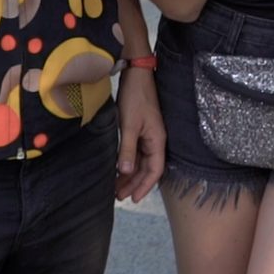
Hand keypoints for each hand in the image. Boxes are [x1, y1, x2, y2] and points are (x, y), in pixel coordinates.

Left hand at [114, 67, 164, 201]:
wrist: (136, 74)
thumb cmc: (135, 98)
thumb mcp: (129, 125)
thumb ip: (128, 149)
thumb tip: (126, 172)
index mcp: (157, 140)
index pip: (155, 170)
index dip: (144, 186)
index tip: (132, 199)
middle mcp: (156, 140)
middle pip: (148, 168)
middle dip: (135, 184)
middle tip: (119, 197)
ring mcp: (149, 134)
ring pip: (141, 161)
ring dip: (130, 175)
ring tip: (116, 187)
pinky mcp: (141, 129)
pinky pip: (137, 152)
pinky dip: (128, 162)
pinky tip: (119, 168)